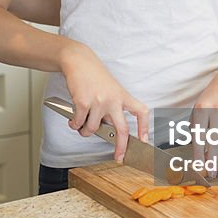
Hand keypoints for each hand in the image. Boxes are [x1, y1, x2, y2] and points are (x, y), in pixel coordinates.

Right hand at [59, 41, 149, 160]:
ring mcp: (99, 102)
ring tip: (81, 125)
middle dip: (121, 147)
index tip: (144, 140)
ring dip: (85, 131)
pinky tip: (73, 119)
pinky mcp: (83, 103)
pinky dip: (74, 124)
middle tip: (119, 156)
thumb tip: (109, 128)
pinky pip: (79, 123)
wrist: (79, 61)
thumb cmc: (94, 74)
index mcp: (122, 95)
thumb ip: (112, 107)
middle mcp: (113, 100)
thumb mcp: (111, 88)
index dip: (144, 127)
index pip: (141, 112)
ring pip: (93, 130)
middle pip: (122, 130)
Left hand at [191, 80, 217, 162]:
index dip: (199, 152)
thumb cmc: (206, 105)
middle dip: (213, 159)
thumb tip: (199, 158)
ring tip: (217, 170)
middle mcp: (217, 110)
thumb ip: (196, 133)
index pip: (200, 134)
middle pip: (215, 139)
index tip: (198, 166)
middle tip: (210, 173)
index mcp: (202, 109)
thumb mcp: (196, 115)